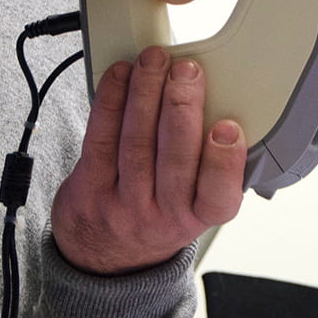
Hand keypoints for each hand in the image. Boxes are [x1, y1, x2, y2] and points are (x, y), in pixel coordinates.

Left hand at [51, 47, 246, 273]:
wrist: (106, 254)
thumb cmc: (158, 216)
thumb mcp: (196, 205)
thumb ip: (212, 164)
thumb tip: (220, 100)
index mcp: (199, 216)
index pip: (219, 195)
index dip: (225, 162)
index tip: (228, 127)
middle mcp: (163, 214)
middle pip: (175, 158)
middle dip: (182, 107)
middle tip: (187, 72)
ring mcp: (124, 203)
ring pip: (137, 141)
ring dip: (146, 93)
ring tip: (154, 62)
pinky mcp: (90, 187)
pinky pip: (101, 137)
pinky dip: (111, 101)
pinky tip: (121, 77)